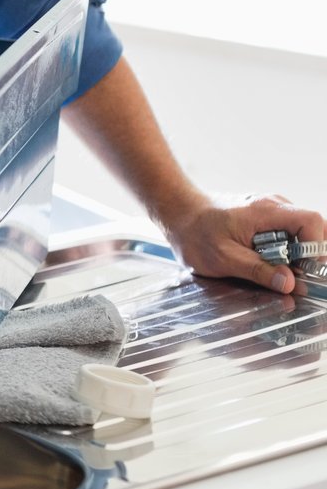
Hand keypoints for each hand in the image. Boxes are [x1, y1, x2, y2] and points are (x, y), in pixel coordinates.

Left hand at [159, 192, 324, 293]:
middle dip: (309, 256)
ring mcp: (271, 210)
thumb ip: (258, 270)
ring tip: (276, 270)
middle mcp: (273, 205)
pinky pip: (288, 234)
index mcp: (265, 211)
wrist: (177, 213)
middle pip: (313, 228)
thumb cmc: (194, 233)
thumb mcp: (223, 258)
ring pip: (302, 233)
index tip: (308, 270)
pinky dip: (286, 250)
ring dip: (296, 255)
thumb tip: (290, 283)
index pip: (311, 222)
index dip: (317, 248)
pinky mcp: (266, 218)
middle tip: (293, 276)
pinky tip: (268, 262)